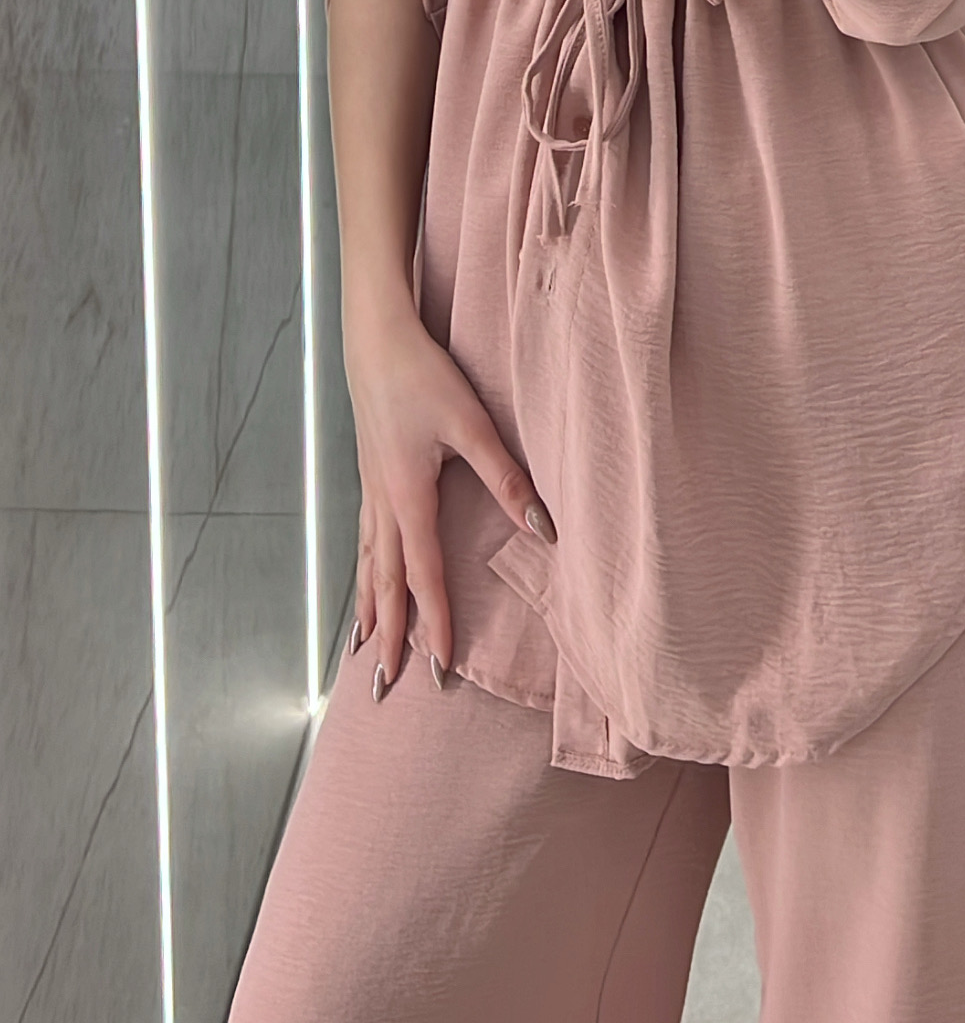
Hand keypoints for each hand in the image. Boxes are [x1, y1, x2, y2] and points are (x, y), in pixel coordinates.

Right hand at [343, 299, 556, 696]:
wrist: (375, 336)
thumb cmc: (422, 374)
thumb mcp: (470, 423)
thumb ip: (506, 478)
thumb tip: (542, 528)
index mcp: (407, 496)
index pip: (424, 576)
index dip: (433, 623)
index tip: (439, 668)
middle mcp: (382, 502)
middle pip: (384, 583)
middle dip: (388, 636)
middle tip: (383, 686)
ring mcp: (370, 488)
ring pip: (368, 564)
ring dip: (368, 609)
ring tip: (364, 650)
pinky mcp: (369, 472)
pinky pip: (364, 538)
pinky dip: (362, 571)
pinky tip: (365, 578)